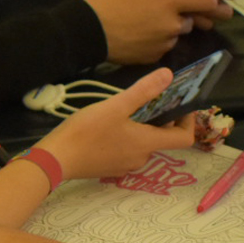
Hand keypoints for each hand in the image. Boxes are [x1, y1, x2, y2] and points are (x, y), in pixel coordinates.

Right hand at [38, 69, 195, 181]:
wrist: (55, 160)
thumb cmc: (86, 132)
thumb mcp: (115, 106)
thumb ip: (143, 91)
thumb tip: (169, 74)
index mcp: (147, 143)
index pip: (184, 137)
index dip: (188, 121)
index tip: (180, 104)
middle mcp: (141, 158)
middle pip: (161, 138)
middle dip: (160, 119)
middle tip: (148, 99)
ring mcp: (125, 165)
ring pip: (143, 144)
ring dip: (141, 127)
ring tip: (124, 110)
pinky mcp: (110, 168)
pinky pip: (127, 151)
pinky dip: (127, 138)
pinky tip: (108, 126)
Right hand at [86, 0, 230, 63]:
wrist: (87, 31)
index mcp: (171, 1)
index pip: (207, 2)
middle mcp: (173, 25)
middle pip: (190, 20)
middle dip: (180, 15)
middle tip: (157, 11)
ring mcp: (163, 44)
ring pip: (174, 35)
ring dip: (167, 30)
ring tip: (143, 25)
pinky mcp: (152, 58)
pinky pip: (161, 48)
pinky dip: (154, 43)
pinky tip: (137, 37)